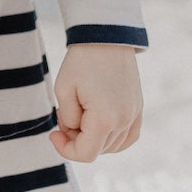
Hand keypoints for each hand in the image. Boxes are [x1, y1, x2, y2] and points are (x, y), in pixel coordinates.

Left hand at [48, 42, 142, 162]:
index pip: (85, 154)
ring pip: (112, 146)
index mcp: (105, 118)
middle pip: (98, 150)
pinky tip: (98, 125)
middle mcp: (124, 121)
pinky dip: (112, 138)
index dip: (65, 150)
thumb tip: (74, 133)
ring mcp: (134, 115)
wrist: (106, 36)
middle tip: (65, 114)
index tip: (53, 134)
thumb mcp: (64, 89)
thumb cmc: (81, 60)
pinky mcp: (138, 109)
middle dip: (77, 139)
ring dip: (93, 137)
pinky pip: (127, 137)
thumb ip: (67, 120)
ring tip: (80, 111)